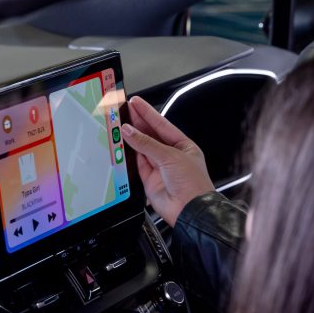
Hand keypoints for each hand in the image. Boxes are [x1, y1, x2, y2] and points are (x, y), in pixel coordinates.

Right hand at [122, 96, 214, 226]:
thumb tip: (130, 131)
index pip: (162, 125)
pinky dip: (130, 154)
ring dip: (132, 138)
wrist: (190, 209)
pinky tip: (123, 144)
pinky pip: (137, 163)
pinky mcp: (149, 180)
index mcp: (183, 146)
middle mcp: (171, 156)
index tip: (136, 103)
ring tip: (120, 125)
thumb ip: (147, 144)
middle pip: (151, 135)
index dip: (148, 113)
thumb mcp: (171, 157)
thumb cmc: (193, 184)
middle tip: (124, 110)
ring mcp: (160, 168)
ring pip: (142, 148)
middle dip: (137, 122)